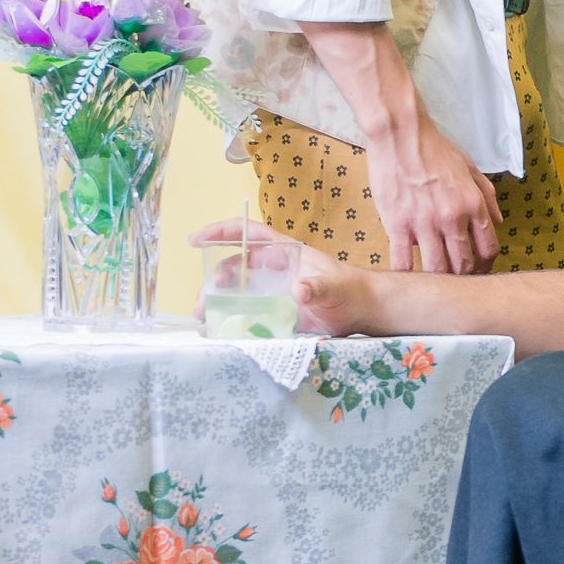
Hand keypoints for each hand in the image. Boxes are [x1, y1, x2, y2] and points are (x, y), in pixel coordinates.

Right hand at [192, 221, 365, 336]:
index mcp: (285, 252)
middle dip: (213, 281)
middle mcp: (275, 268)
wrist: (366, 311)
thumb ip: (317, 287)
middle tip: (200, 303)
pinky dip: (234, 319)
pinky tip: (222, 332)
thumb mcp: (335, 287)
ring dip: (219, 303)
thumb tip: (298, 291)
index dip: (222, 232)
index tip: (197, 239)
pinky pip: (250, 312)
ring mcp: (275, 290)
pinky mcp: (278, 311)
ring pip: (239, 291)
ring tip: (205, 320)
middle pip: (235, 267)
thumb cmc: (352, 291)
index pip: (249, 233)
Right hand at [362, 114, 502, 273]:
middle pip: (464, 266)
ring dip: (436, 281)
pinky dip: (406, 276)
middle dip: (463, 278)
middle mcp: (453, 218)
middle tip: (456, 283)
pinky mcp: (397, 225)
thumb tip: (498, 221)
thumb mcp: (470, 168)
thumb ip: (486, 196)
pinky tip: (405, 278)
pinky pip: (402, 262)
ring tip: (432, 284)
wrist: (400, 134)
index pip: (489, 249)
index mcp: (473, 205)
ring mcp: (424, 223)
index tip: (478, 270)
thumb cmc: (434, 148)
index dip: (486, 266)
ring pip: (436, 270)